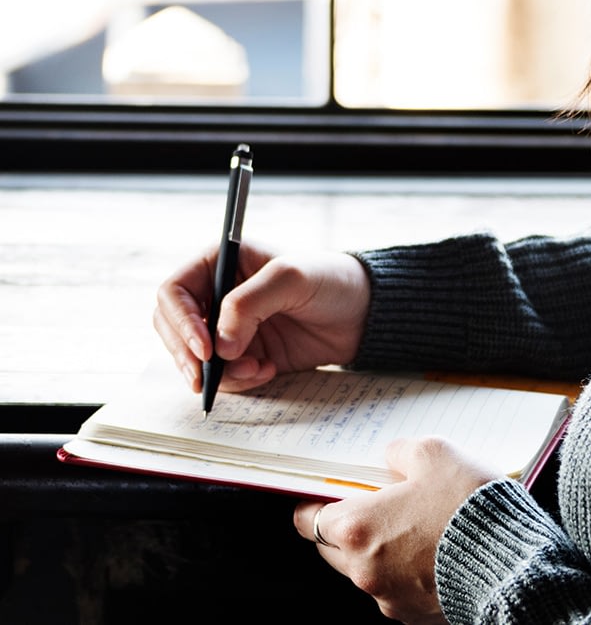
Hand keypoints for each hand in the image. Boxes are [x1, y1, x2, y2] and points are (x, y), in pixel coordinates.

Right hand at [153, 241, 369, 392]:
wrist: (364, 313)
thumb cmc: (330, 280)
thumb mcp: (290, 278)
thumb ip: (249, 305)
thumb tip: (218, 346)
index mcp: (219, 263)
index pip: (174, 292)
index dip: (181, 321)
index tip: (204, 348)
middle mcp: (217, 295)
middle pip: (173, 329)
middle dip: (188, 355)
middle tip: (207, 377)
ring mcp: (229, 328)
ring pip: (194, 358)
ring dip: (219, 372)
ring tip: (256, 369)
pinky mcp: (245, 354)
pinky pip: (224, 375)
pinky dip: (239, 380)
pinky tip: (268, 370)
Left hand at [294, 437, 500, 622]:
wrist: (515, 562)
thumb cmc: (470, 508)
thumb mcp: (436, 453)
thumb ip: (402, 452)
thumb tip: (393, 456)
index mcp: (356, 527)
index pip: (307, 518)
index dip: (319, 502)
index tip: (335, 493)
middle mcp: (363, 569)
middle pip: (332, 549)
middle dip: (350, 528)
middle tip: (382, 507)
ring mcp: (388, 597)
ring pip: (366, 571)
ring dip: (382, 551)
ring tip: (419, 528)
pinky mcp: (414, 615)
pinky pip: (398, 590)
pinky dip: (408, 573)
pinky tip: (436, 553)